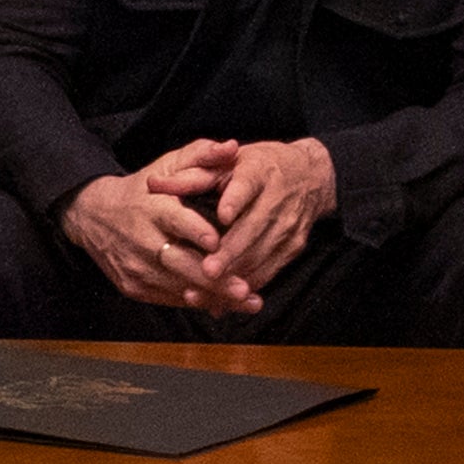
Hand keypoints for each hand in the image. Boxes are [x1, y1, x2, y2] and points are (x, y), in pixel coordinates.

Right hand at [61, 143, 243, 310]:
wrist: (93, 217)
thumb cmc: (143, 190)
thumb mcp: (168, 165)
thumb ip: (202, 155)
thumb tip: (233, 147)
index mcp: (152, 208)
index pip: (174, 220)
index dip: (195, 231)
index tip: (217, 242)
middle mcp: (142, 240)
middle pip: (180, 263)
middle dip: (214, 279)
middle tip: (245, 289)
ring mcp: (136, 268)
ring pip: (178, 287)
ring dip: (214, 297)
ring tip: (248, 303)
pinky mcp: (133, 288)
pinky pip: (170, 300)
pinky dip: (198, 302)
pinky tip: (224, 306)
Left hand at [192, 135, 337, 306]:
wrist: (310, 176)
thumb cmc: (259, 167)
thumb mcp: (228, 162)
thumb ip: (190, 176)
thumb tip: (152, 185)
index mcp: (259, 171)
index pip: (246, 185)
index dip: (235, 200)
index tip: (223, 215)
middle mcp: (278, 199)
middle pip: (253, 229)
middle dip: (230, 252)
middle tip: (206, 270)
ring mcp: (288, 227)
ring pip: (259, 256)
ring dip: (233, 276)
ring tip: (203, 291)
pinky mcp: (293, 247)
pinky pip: (268, 272)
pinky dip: (244, 287)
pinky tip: (220, 300)